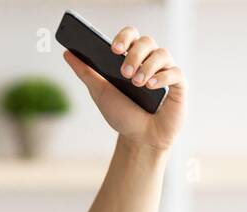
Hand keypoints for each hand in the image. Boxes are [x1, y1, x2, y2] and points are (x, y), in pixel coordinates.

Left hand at [63, 25, 185, 152]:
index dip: (124, 38)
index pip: (131, 36)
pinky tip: (150, 87)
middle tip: (124, 73)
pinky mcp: (179, 86)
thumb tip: (67, 53)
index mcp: (132, 58)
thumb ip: (85, 72)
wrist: (139, 140)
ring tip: (136, 84)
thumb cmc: (122, 115)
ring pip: (162, 54)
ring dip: (147, 66)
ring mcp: (166, 72)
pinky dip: (162, 78)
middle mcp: (151, 61)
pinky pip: (175, 72)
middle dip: (134, 54)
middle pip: (147, 42)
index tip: (114, 50)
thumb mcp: (100, 93)